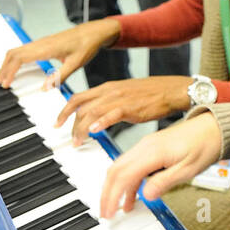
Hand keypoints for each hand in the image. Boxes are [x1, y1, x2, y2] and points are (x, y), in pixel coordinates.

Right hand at [0, 19, 119, 91]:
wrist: (94, 32)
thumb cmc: (87, 44)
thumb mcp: (76, 63)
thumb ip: (60, 76)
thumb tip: (44, 88)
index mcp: (47, 48)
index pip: (20, 58)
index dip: (10, 71)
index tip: (5, 83)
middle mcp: (41, 43)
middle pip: (13, 53)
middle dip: (4, 68)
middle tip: (1, 83)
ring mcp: (41, 42)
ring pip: (17, 50)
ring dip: (8, 63)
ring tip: (5, 78)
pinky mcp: (44, 44)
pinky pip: (24, 50)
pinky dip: (16, 60)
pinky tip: (17, 69)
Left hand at [57, 75, 191, 144]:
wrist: (171, 90)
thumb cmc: (151, 94)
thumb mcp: (124, 95)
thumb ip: (109, 103)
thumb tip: (96, 117)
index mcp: (107, 88)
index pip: (78, 97)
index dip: (64, 111)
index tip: (57, 123)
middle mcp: (110, 91)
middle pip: (81, 107)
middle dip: (71, 124)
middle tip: (71, 139)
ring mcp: (120, 98)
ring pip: (93, 112)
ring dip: (82, 128)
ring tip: (79, 141)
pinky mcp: (131, 107)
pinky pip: (112, 114)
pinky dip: (101, 121)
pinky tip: (95, 130)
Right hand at [100, 112, 222, 216]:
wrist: (214, 127)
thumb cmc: (205, 145)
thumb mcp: (188, 169)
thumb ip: (165, 182)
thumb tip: (146, 196)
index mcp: (152, 152)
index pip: (123, 176)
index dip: (113, 196)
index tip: (109, 212)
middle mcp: (144, 147)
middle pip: (115, 170)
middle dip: (107, 193)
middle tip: (106, 212)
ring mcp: (145, 146)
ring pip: (120, 167)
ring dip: (115, 187)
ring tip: (117, 208)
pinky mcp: (150, 147)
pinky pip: (131, 164)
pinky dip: (126, 180)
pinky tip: (132, 194)